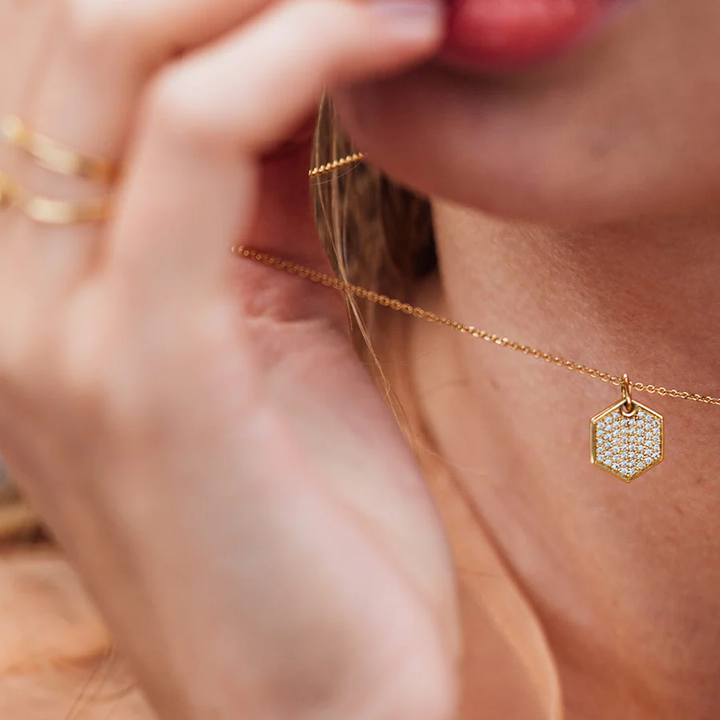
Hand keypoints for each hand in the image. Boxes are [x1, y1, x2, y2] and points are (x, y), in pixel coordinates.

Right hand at [0, 1, 457, 718]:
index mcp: (46, 276)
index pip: (70, 54)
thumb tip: (277, 69)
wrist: (317, 692)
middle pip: (78, 28)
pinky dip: (292, 62)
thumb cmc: (311, 517)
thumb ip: (249, 203)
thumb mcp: (276, 330)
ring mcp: (60, 332)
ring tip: (400, 1)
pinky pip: (193, 150)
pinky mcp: (146, 373)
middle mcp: (16, 290)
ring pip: (121, 60)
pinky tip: (394, 36)